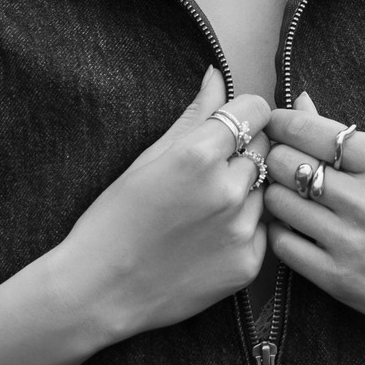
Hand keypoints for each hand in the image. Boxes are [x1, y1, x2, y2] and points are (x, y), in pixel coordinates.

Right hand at [56, 68, 268, 340]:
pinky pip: (263, 229)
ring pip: (265, 189)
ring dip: (246, 192)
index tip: (230, 127)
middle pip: (265, 148)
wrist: (99, 290)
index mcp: (199, 155)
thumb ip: (194, 115)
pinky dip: (244, 229)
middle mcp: (228, 190)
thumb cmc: (114, 219)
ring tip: (204, 210)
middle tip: (208, 174)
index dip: (243, 114)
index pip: (255, 110)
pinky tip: (208, 238)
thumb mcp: (149, 158)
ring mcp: (241, 230)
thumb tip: (217, 75)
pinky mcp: (248, 264)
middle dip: (244, 152)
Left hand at [262, 93, 364, 338]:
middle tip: (284, 165)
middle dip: (277, 159)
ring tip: (292, 197)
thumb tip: (301, 101)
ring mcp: (350, 241)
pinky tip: (296, 229)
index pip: (311, 130)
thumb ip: (349, 140)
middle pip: (285, 163)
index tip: (275, 126)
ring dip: (277, 195)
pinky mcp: (337, 278)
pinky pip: (282, 243)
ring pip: (278, 201)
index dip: (282, 124)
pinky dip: (281, 232)